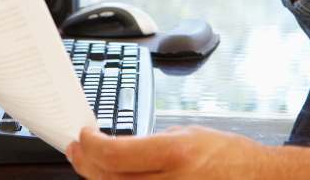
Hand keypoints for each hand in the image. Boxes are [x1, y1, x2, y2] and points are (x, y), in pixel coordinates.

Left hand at [65, 125, 269, 178]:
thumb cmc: (231, 158)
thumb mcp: (189, 134)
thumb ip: (152, 143)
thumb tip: (120, 148)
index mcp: (175, 154)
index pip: (114, 153)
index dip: (91, 144)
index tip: (85, 135)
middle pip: (109, 178)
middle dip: (86, 162)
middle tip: (78, 150)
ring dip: (99, 178)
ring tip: (91, 165)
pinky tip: (115, 179)